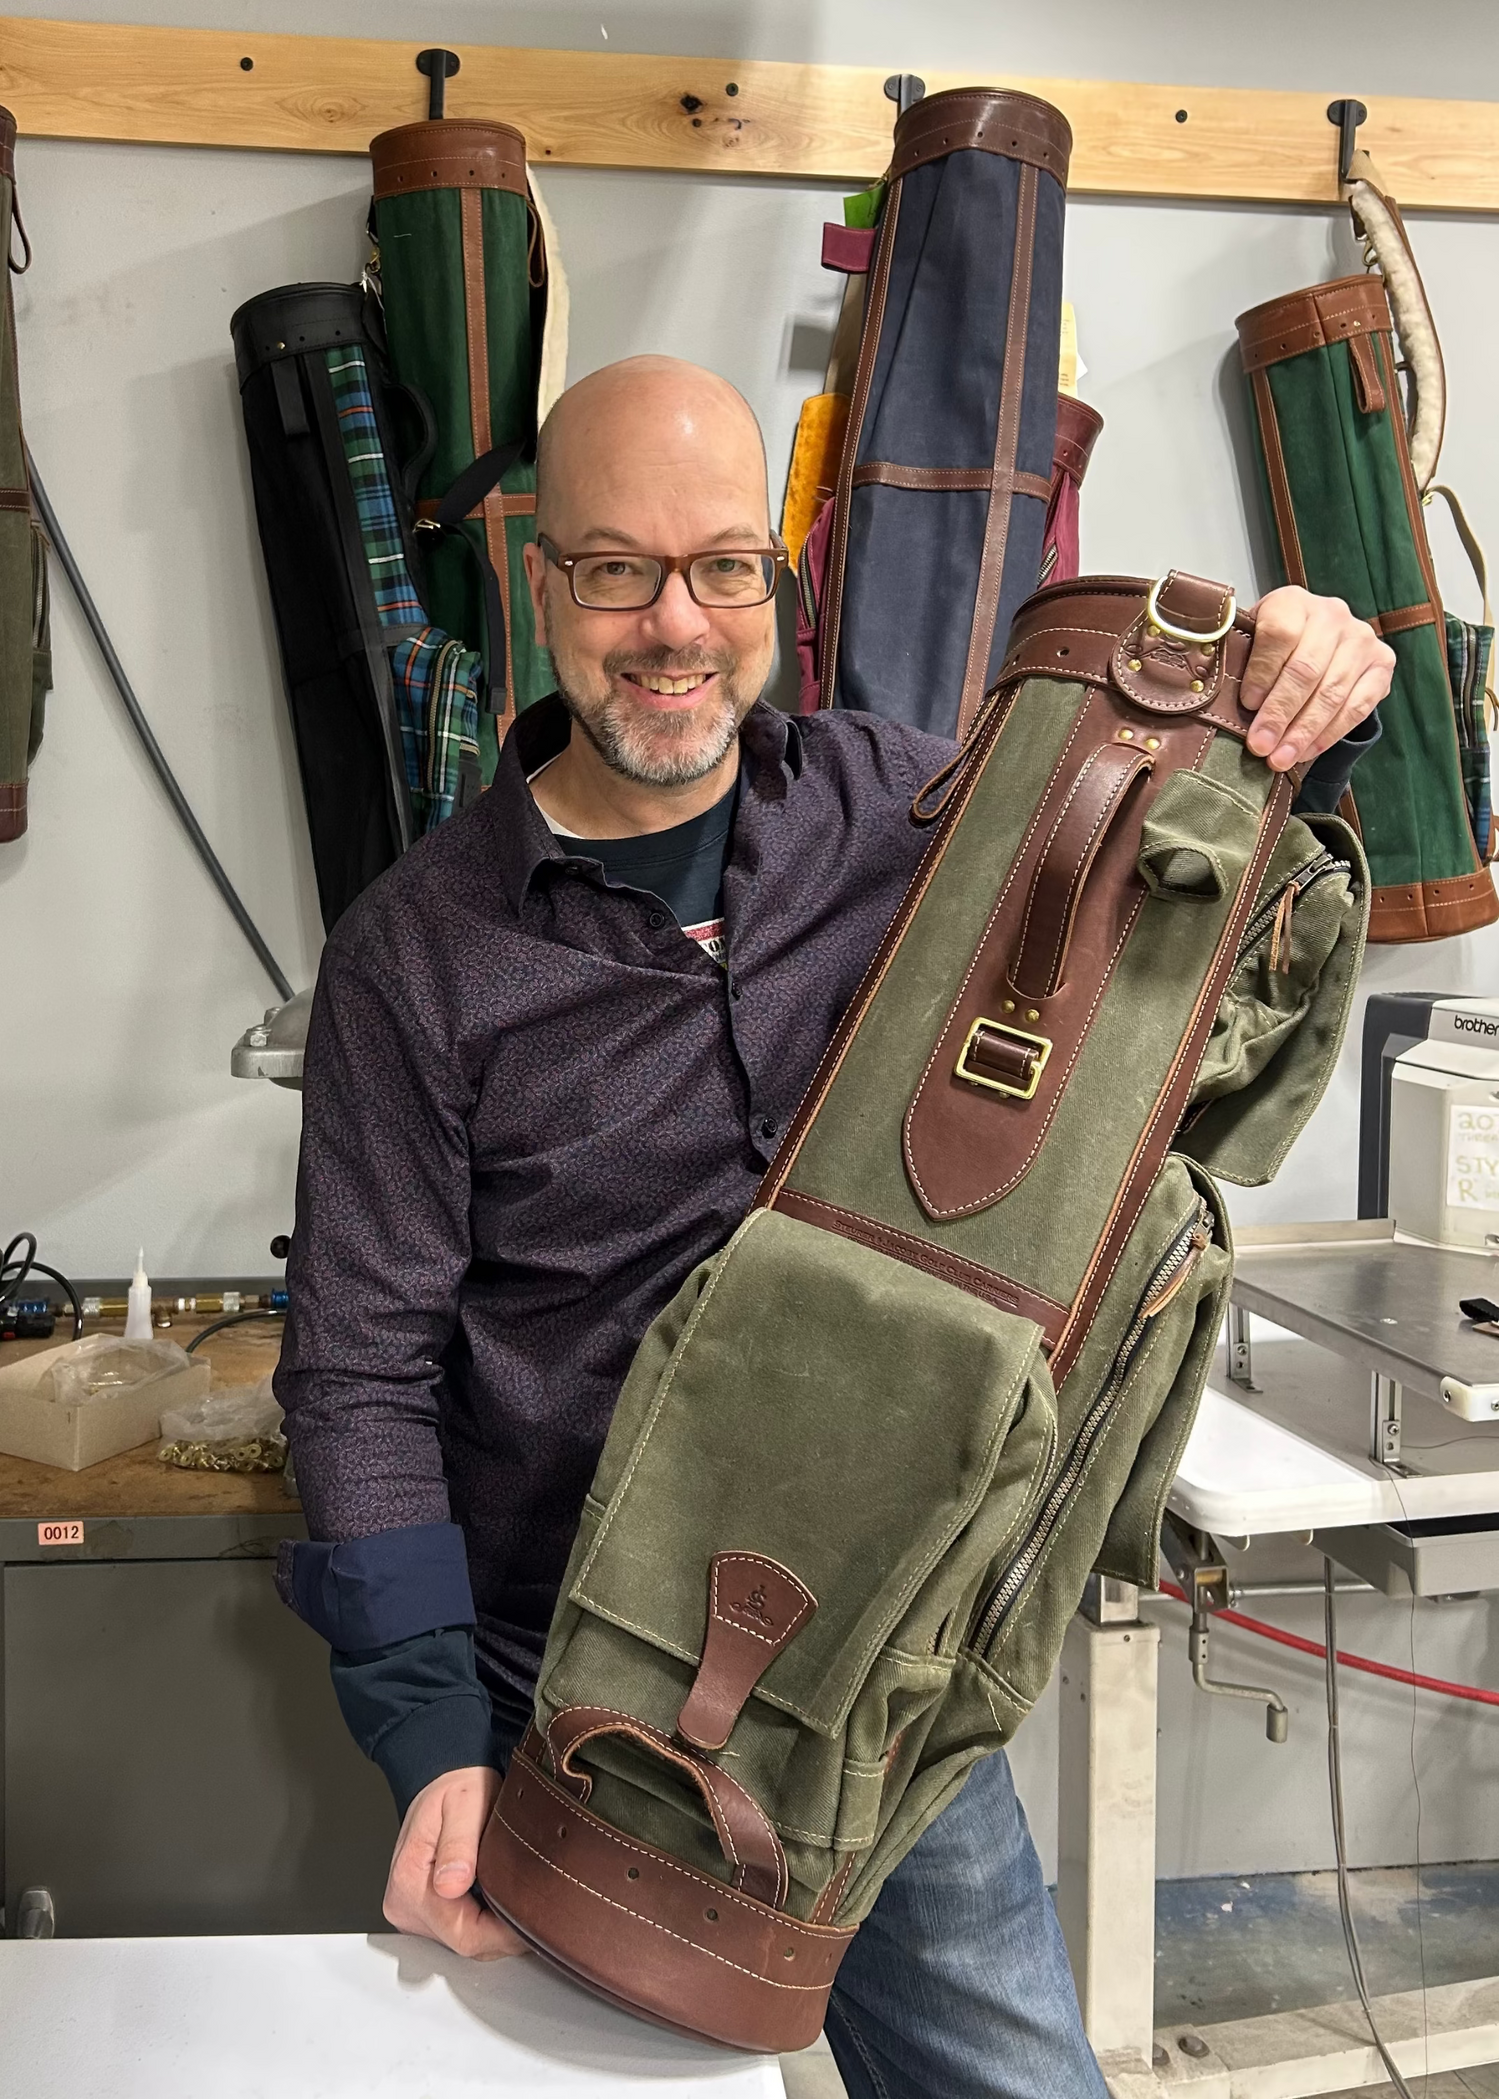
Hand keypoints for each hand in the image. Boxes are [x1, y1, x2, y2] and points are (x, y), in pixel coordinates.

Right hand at [383, 1765, 525, 1959]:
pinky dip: (485, 1922)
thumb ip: (458, 1843)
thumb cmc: (456, 1788)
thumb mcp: (465, 1802)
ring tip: (517, 1896)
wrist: (443, 1781)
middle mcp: (403, 1904)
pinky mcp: (422, 1915)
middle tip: (535, 1903)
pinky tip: (499, 1899)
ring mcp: (411, 1913)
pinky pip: (460, 1931)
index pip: (464, 1934)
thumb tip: (451, 1885)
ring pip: (465, 1941)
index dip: (505, 1934)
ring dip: (495, 1928)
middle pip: (466, 1943)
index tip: (534, 1916)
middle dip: (504, 1932)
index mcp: (409, 1880)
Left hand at [1239, 586, 1394, 771]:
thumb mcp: (1250, 640)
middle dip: (1280, 713)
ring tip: (1280, 759)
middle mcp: (1332, 614)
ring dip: (1304, 731)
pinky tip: (1308, 751)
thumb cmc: (1272, 646)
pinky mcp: (1382, 663)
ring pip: (1332, 691)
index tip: (1247, 704)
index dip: (1262, 672)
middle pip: (1306, 669)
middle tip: (1260, 746)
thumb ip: (1239, 659)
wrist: (1318, 637)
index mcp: (1293, 602)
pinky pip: (1358, 705)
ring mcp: (1361, 638)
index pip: (1280, 634)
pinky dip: (1331, 733)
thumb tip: (1220, 700)